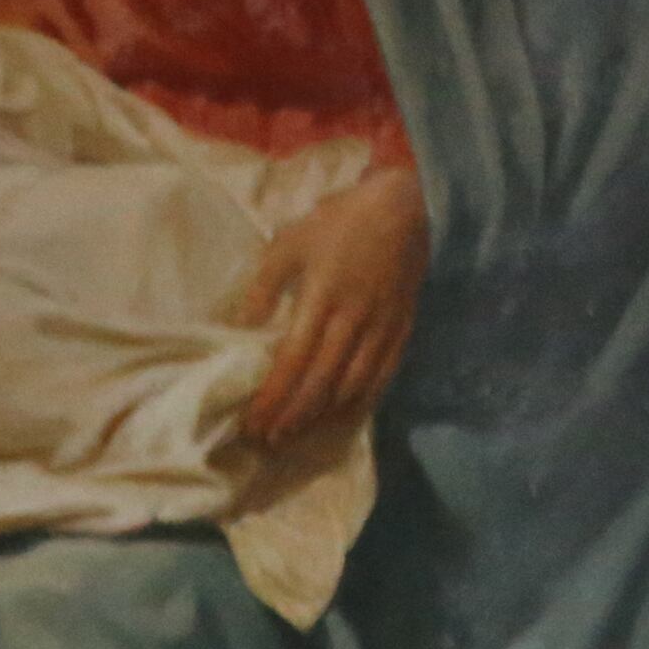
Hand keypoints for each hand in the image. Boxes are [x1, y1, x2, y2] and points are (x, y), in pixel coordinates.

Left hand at [231, 162, 426, 447]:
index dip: (272, 398)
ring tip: (296, 434)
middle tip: (268, 441)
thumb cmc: (340, 223)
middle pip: (320, 383)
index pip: (293, 362)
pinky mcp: (402, 329)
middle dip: (292, 418)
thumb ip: (263, 287)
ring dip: (322, 417)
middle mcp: (354, 319)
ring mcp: (382, 327)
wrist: (407, 207)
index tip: (251, 423)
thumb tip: (241, 327)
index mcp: (322, 297)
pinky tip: (338, 415)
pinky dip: (358, 402)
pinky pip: (382, 376)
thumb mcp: (289, 243)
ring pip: (352, 386)